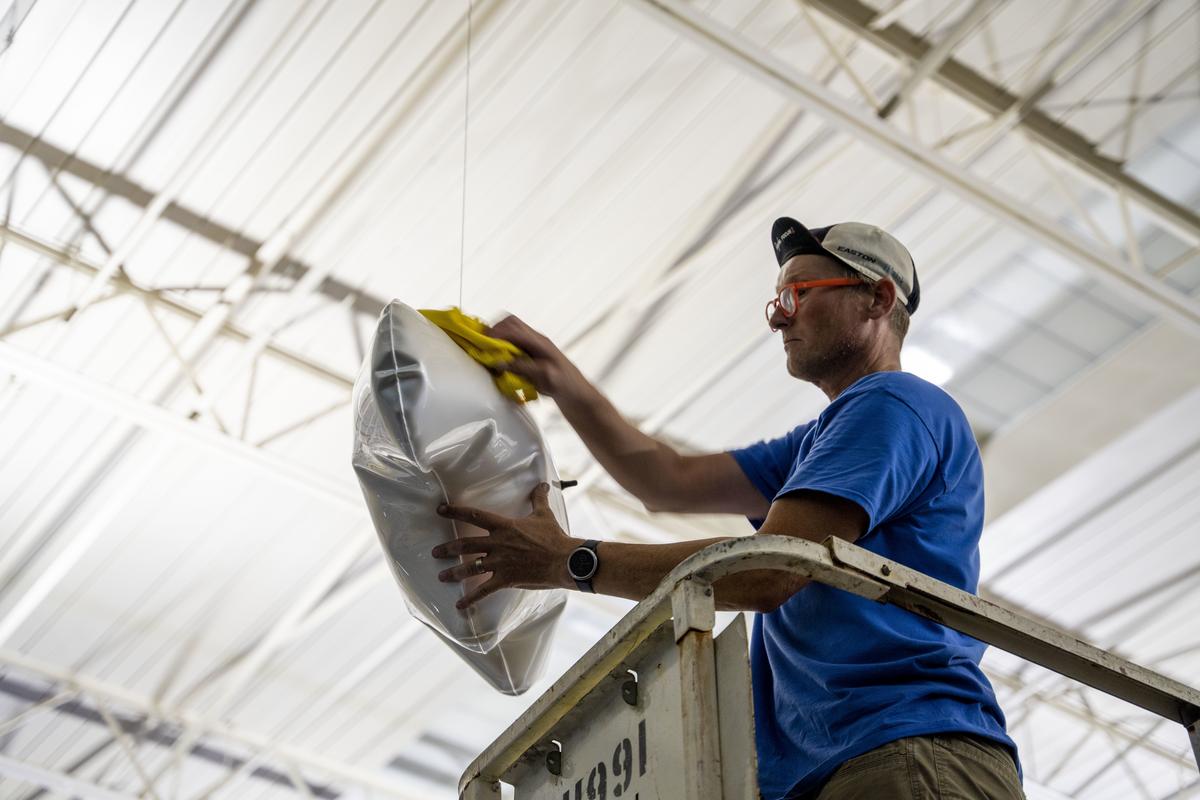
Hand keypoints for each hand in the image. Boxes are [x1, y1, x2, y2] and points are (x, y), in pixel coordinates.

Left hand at [431, 483, 579, 608]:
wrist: (564, 560)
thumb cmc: (554, 537)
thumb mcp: (544, 514)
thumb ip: (538, 499)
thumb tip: (542, 484)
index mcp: (504, 526)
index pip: (475, 516)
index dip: (455, 511)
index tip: (440, 509)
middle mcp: (498, 544)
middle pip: (465, 544)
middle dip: (448, 548)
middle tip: (435, 552)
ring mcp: (500, 563)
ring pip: (470, 567)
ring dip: (454, 573)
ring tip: (441, 576)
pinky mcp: (506, 580)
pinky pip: (484, 591)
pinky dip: (470, 599)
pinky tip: (459, 605)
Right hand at [486, 315, 583, 399]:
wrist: (575, 391)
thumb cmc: (564, 383)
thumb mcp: (544, 376)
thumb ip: (522, 367)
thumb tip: (500, 362)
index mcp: (540, 342)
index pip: (514, 329)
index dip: (496, 334)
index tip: (484, 343)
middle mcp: (535, 339)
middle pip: (511, 322)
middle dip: (494, 330)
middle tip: (484, 345)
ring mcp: (533, 344)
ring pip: (511, 329)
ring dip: (497, 336)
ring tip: (489, 350)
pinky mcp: (530, 352)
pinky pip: (513, 341)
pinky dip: (502, 345)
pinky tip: (500, 357)